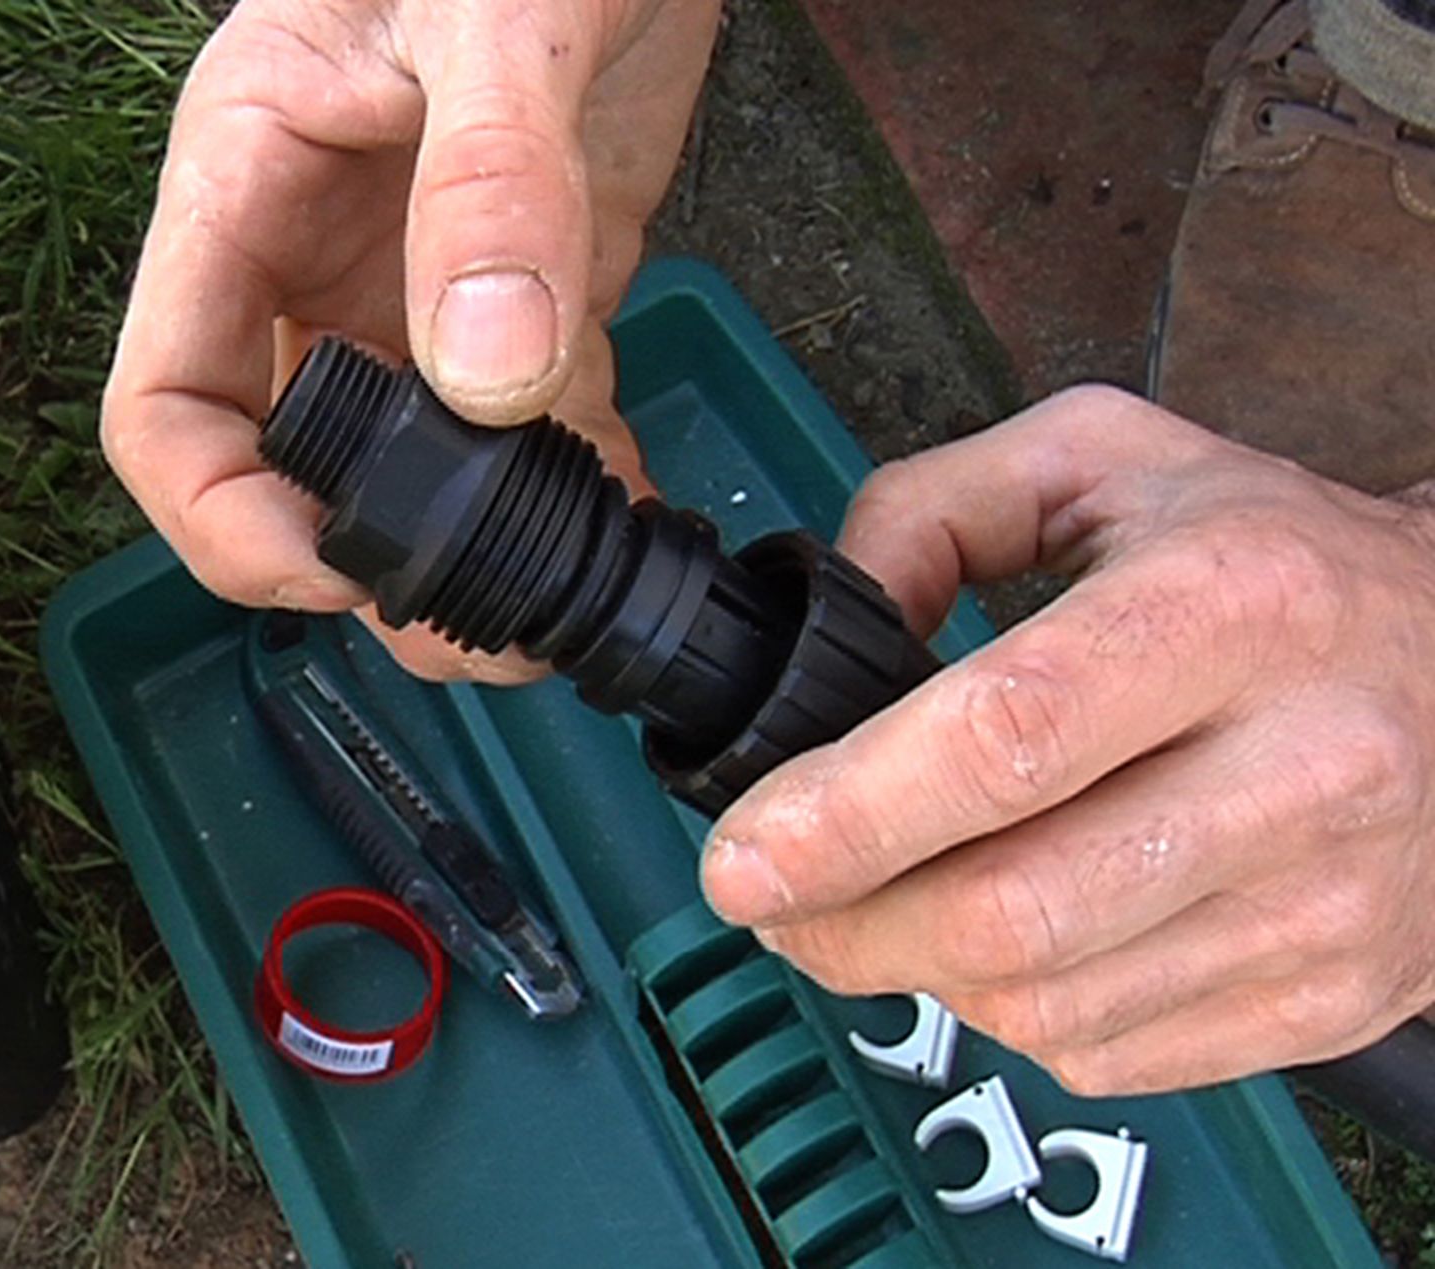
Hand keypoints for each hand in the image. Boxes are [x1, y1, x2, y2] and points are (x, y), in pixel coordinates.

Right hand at [102, 0, 717, 680]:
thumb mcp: (496, 15)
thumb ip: (489, 186)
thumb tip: (487, 376)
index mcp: (249, 192)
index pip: (170, 402)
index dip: (227, 517)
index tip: (339, 570)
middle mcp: (322, 263)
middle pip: (297, 466)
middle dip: (373, 567)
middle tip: (484, 634)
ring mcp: (425, 292)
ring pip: (416, 471)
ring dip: (479, 559)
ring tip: (561, 612)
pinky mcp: (531, 300)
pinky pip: (533, 427)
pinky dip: (576, 490)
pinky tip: (629, 524)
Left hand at [701, 386, 1434, 1093]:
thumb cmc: (1275, 558)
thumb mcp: (1101, 459)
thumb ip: (931, 512)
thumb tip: (829, 638)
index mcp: (1232, 606)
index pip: (1010, 736)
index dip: (851, 813)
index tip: (745, 853)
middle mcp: (1302, 765)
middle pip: (1014, 910)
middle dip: (845, 925)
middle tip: (773, 895)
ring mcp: (1325, 905)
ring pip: (1046, 1003)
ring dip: (909, 972)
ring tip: (866, 908)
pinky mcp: (1328, 997)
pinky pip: (1108, 1054)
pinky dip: (1008, 1011)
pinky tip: (995, 940)